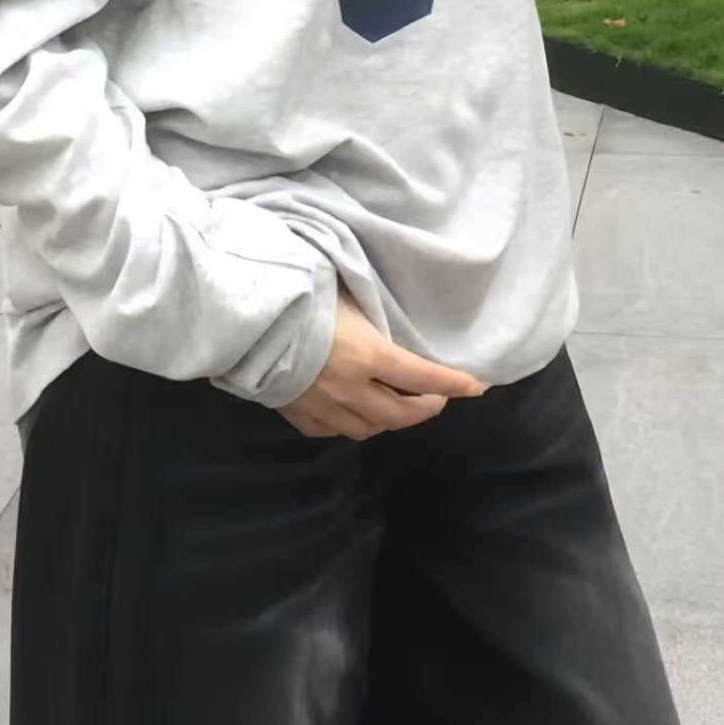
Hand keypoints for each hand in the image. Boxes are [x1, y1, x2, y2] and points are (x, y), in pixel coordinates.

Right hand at [276, 285, 487, 440]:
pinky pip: (334, 430)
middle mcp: (351, 390)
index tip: (477, 387)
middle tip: (436, 398)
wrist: (246, 320)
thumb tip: (391, 318)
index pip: (423, 377)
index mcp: (368, 356)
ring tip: (398, 406)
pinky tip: (353, 413)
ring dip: (391, 420)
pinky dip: (353, 424)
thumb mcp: (346, 294)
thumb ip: (372, 314)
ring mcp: (324, 408)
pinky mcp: (299, 416)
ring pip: (369, 429)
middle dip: (426, 408)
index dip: (453, 383)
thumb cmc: (300, 295)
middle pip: (400, 415)